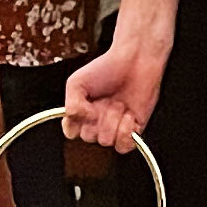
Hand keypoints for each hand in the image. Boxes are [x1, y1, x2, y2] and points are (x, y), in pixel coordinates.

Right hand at [64, 33, 164, 154]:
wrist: (136, 60)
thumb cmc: (106, 68)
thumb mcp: (76, 82)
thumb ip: (71, 105)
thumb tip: (83, 119)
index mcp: (81, 114)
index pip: (71, 133)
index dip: (76, 122)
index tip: (84, 106)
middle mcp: (97, 123)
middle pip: (89, 137)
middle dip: (97, 117)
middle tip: (106, 100)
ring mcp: (114, 128)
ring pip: (106, 141)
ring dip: (113, 120)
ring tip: (119, 103)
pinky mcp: (133, 131)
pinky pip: (123, 146)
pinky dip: (126, 132)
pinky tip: (128, 115)